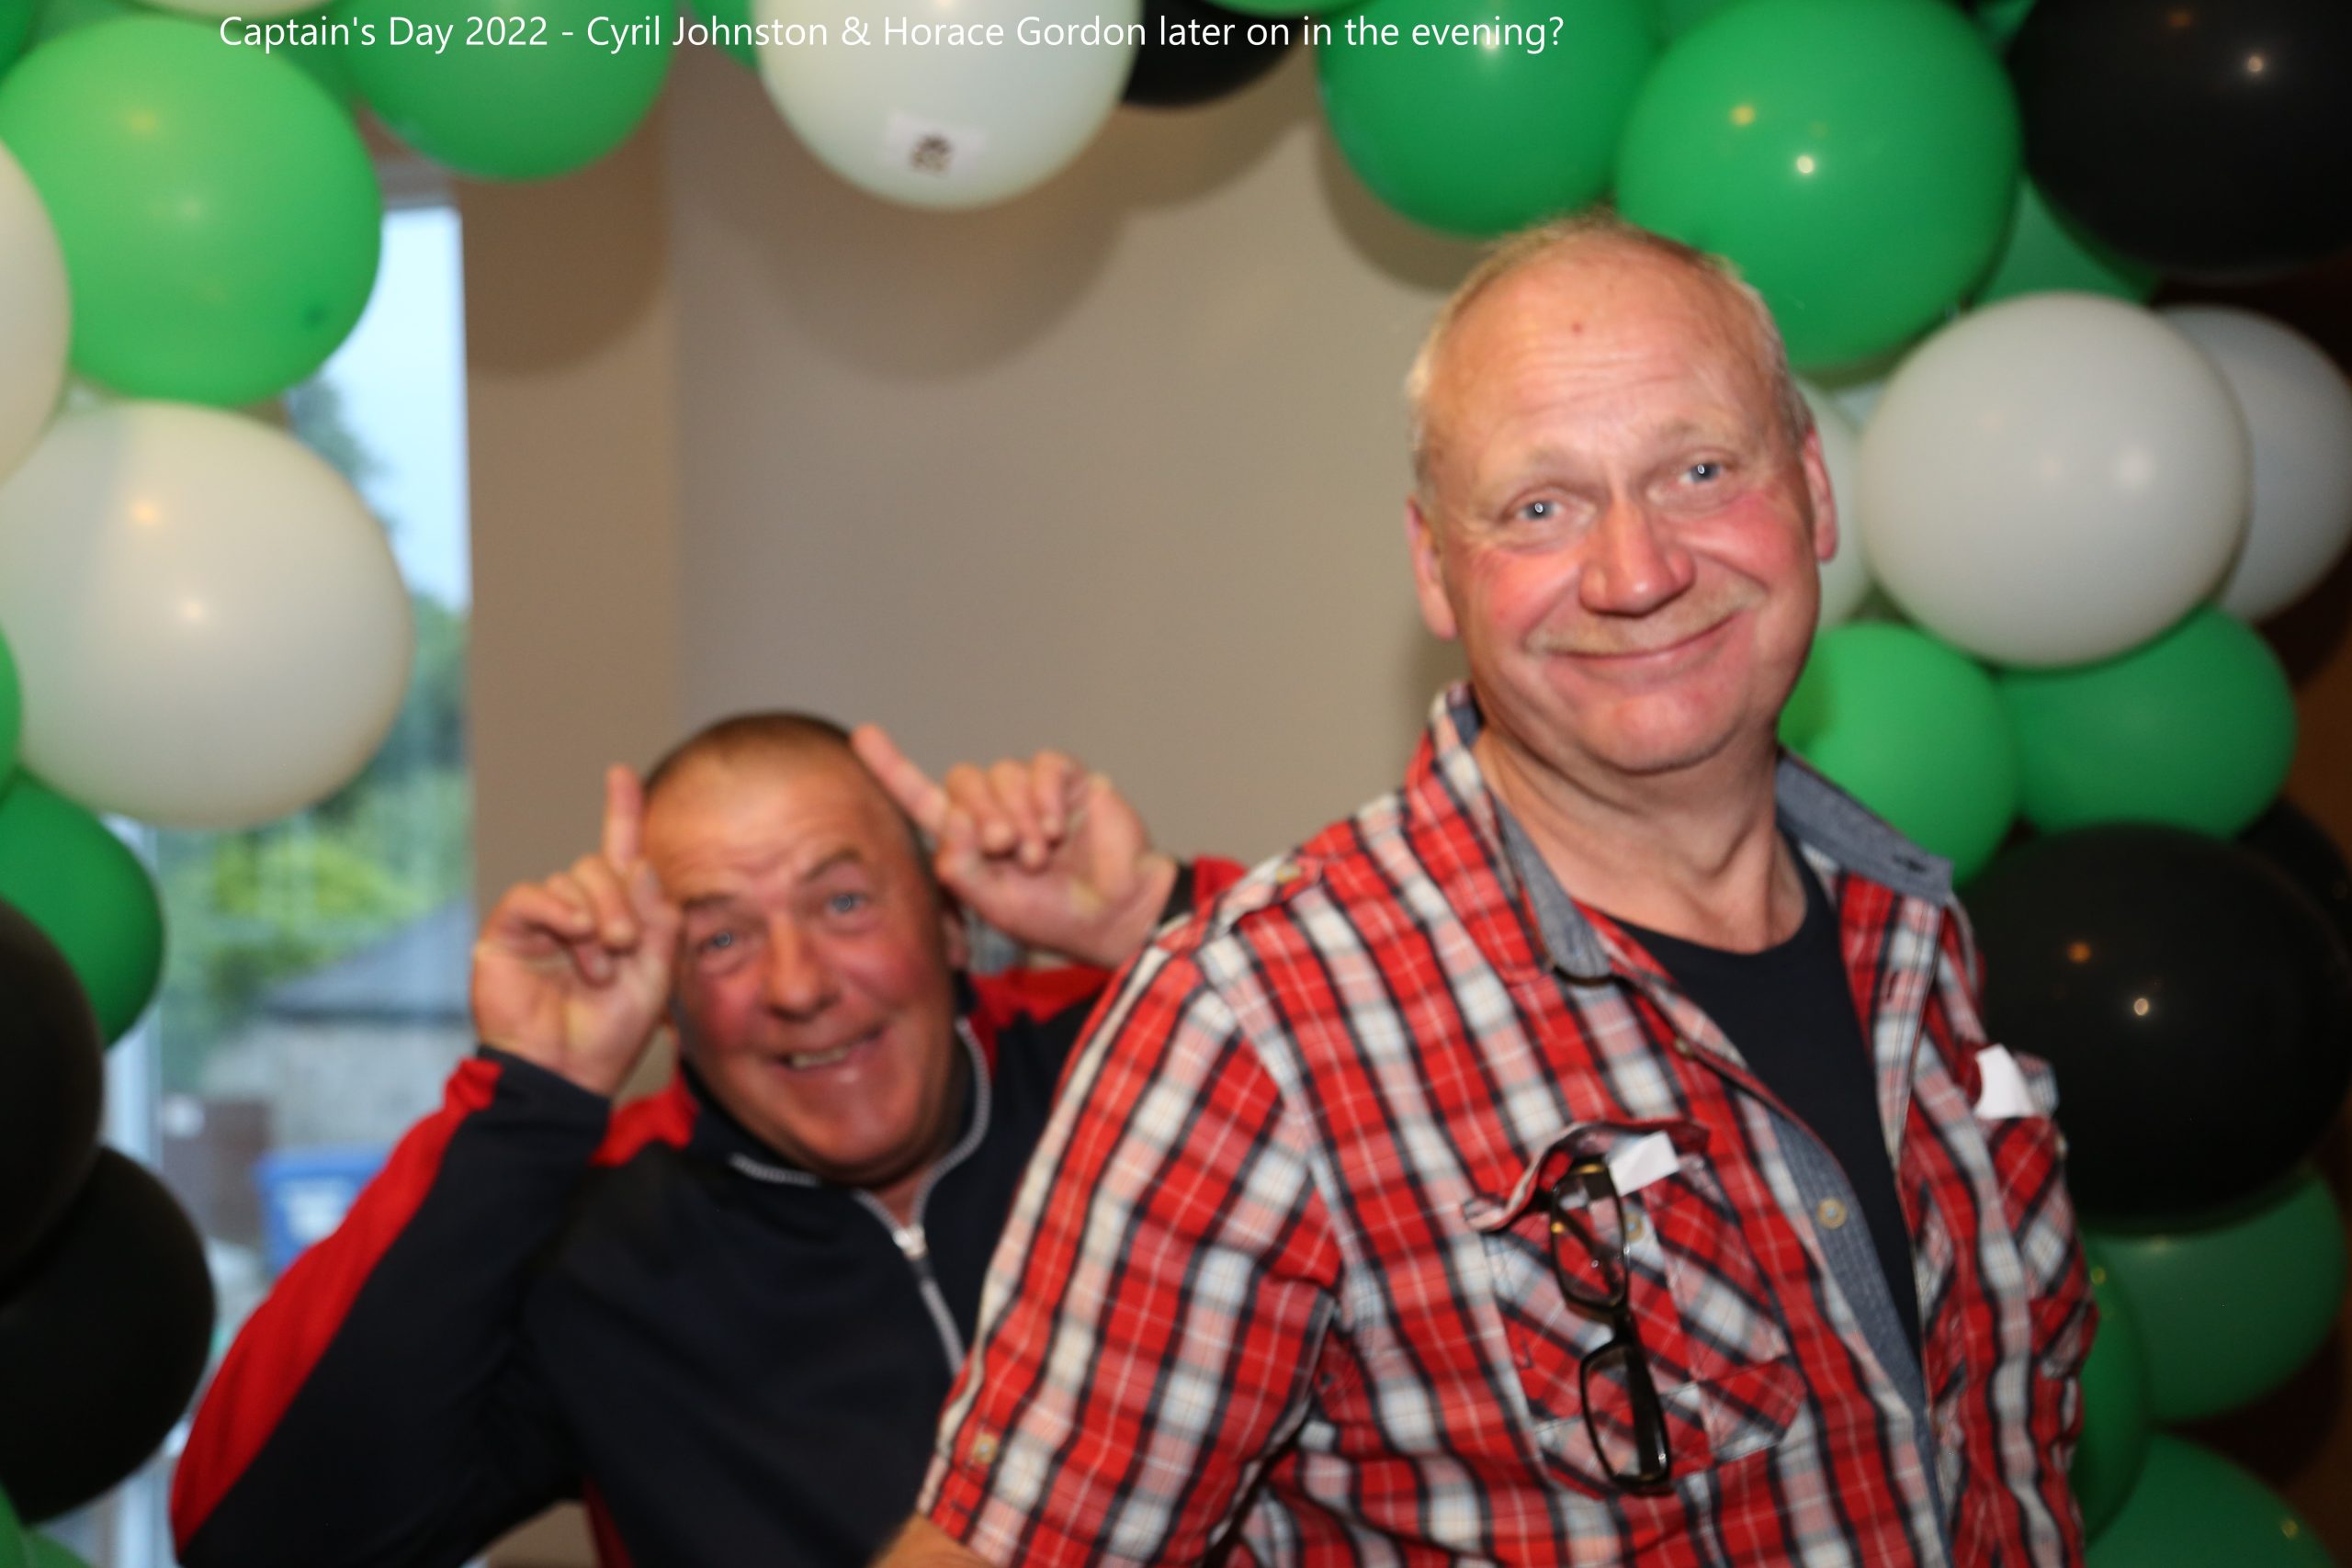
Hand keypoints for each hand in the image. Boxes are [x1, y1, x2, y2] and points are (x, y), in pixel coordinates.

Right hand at [469, 766, 682, 1097]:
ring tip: (601, 964)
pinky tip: (578, 935)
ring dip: (597, 916)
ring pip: (573, 878)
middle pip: (602, 865)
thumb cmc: (613, 1031)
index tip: (621, 774)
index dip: (621, 812)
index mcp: (616, 916)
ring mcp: (541, 921)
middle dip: (623, 900)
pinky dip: (560, 909)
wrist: (570, 1073)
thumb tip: (641, 864)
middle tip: (627, 944)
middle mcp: (577, 911)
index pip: (619, 854)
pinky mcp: (507, 932)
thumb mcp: (656, 972)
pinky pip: (533, 894)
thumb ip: (659, 917)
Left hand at [853, 725, 1177, 969]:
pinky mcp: (1070, 782)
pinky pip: (1043, 766)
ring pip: (1002, 774)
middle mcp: (998, 810)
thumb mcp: (992, 902)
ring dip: (1018, 816)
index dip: (893, 766)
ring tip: (1038, 853)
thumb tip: (953, 818)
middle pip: (963, 781)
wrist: (1115, 915)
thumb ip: (960, 866)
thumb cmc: (1054, 916)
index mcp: (970, 840)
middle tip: (1004, 850)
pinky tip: (1058, 829)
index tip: (863, 736)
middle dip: (981, 816)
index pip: (923, 797)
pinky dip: (1045, 797)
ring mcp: (1034, 793)